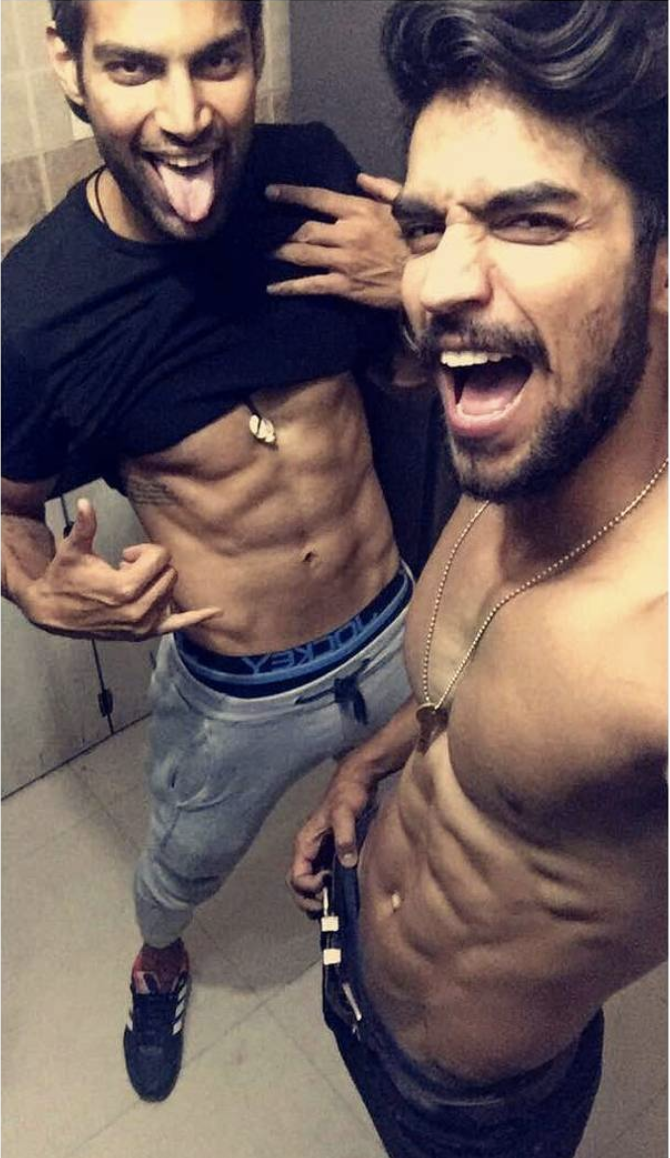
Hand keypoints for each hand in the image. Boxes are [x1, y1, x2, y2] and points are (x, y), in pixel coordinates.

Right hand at [20, 498, 219, 640]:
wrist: (53, 611)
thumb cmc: (64, 578)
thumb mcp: (73, 550)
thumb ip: (84, 527)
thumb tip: (87, 503)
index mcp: (124, 588)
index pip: (160, 558)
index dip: (144, 551)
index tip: (126, 555)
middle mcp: (137, 609)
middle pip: (170, 573)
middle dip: (152, 565)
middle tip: (127, 567)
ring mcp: (143, 624)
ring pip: (172, 591)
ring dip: (158, 583)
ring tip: (130, 585)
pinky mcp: (144, 633)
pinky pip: (177, 625)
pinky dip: (196, 618)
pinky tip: (216, 612)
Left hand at [266, 172, 407, 308]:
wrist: (425, 273)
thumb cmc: (416, 237)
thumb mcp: (402, 204)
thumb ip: (380, 188)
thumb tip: (358, 179)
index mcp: (358, 211)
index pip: (317, 198)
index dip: (291, 195)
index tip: (269, 192)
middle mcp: (347, 234)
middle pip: (304, 230)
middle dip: (280, 230)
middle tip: (261, 231)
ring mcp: (344, 261)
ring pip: (302, 255)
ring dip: (280, 254)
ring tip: (264, 253)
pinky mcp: (344, 285)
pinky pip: (311, 285)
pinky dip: (289, 287)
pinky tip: (272, 288)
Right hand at [287, 754, 376, 913]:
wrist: (358, 780)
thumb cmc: (347, 793)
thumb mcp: (345, 813)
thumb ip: (344, 837)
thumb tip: (346, 862)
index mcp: (305, 843)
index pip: (296, 876)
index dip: (308, 887)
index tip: (327, 883)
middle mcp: (310, 851)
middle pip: (299, 887)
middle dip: (309, 901)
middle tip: (327, 909)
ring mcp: (321, 854)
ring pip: (311, 886)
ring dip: (319, 900)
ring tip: (334, 909)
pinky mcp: (334, 854)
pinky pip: (327, 880)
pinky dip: (331, 892)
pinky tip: (345, 896)